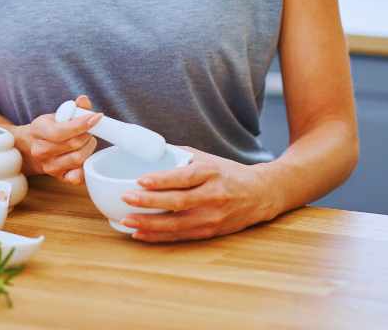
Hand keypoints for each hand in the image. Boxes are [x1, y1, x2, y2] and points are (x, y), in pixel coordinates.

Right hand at [21, 95, 100, 184]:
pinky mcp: (58, 178)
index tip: (96, 117)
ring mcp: (48, 166)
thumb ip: (74, 108)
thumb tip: (83, 100)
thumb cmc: (49, 129)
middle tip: (89, 130)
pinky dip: (85, 167)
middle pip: (73, 144)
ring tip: (86, 142)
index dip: (82, 124)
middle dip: (87, 135)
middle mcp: (40, 150)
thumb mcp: (58, 115)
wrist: (33, 148)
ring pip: (78, 159)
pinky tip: (85, 157)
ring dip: (88, 148)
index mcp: (37, 130)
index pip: (60, 131)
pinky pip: (77, 177)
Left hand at [119, 146, 279, 242]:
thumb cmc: (228, 173)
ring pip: (177, 223)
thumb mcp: (207, 158)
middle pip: (178, 202)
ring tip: (127, 221)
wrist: (260, 194)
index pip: (184, 178)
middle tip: (126, 198)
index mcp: (211, 173)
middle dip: (149, 202)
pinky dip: (158, 236)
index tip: (140, 180)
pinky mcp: (211, 231)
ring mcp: (212, 216)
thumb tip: (148, 151)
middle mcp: (213, 196)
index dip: (162, 180)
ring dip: (149, 224)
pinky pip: (180, 235)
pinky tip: (140, 234)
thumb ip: (180, 156)